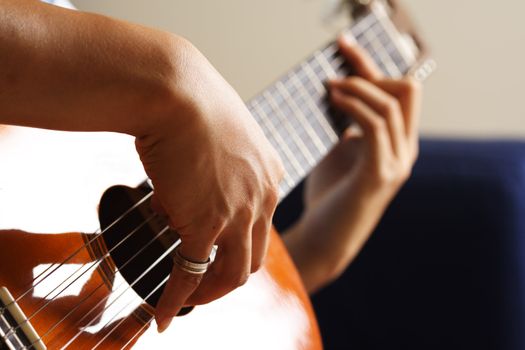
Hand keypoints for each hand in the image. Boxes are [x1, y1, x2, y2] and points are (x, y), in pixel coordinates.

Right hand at [134, 41, 283, 331]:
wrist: (175, 90)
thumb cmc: (188, 102)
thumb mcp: (218, 136)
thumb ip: (210, 171)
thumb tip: (177, 201)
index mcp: (268, 176)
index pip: (261, 227)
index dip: (239, 248)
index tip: (218, 256)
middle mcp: (262, 198)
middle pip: (252, 258)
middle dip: (227, 279)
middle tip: (205, 286)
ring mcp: (238, 213)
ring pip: (232, 274)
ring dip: (208, 294)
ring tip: (186, 301)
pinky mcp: (206, 223)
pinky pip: (191, 273)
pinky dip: (177, 298)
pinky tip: (164, 313)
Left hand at [284, 35, 421, 291]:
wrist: (324, 239)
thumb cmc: (327, 196)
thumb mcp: (337, 152)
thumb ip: (345, 126)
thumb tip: (335, 91)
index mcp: (397, 144)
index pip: (399, 92)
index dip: (372, 66)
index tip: (344, 48)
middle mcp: (404, 150)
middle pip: (407, 90)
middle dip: (371, 70)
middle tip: (337, 65)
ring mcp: (395, 162)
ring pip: (393, 105)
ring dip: (358, 87)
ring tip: (329, 86)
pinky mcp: (379, 174)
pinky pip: (375, 126)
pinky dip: (355, 107)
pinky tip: (333, 101)